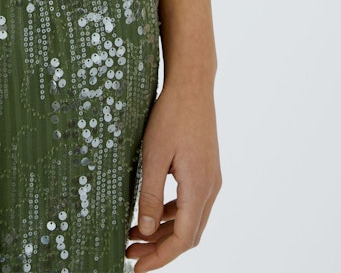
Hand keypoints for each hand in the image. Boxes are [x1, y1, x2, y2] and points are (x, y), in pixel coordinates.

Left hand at [125, 78, 221, 268]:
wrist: (192, 85)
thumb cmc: (171, 115)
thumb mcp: (154, 155)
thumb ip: (149, 194)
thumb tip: (144, 231)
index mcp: (199, 188)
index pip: (183, 239)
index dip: (161, 257)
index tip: (138, 267)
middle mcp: (210, 188)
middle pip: (188, 234)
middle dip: (160, 249)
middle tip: (131, 253)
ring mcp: (210, 179)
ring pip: (189, 220)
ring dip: (164, 232)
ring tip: (133, 236)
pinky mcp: (205, 170)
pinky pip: (190, 203)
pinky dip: (170, 214)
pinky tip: (149, 214)